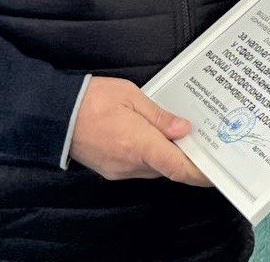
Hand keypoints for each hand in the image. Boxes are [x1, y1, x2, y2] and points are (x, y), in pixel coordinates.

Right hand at [69, 76, 209, 184]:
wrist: (54, 115)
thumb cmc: (92, 99)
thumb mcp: (131, 96)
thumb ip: (160, 116)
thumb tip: (183, 130)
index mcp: (139, 145)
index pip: (178, 168)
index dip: (200, 173)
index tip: (215, 173)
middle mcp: (130, 164)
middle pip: (168, 168)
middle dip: (184, 157)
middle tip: (201, 140)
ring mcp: (118, 170)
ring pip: (153, 168)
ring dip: (166, 155)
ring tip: (177, 134)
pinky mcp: (109, 170)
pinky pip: (138, 167)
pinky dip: (149, 156)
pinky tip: (151, 138)